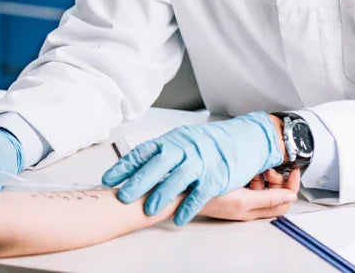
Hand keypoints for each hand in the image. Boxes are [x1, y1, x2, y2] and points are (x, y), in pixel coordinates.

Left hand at [101, 112, 282, 224]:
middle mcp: (185, 148)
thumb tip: (134, 168)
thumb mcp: (183, 142)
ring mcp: (202, 161)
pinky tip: (180, 217)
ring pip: (179, 177)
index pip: (144, 152)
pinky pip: (201, 191)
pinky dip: (190, 205)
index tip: (109, 178)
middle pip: (158, 164)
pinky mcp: (217, 175)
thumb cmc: (209, 144)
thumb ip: (161, 154)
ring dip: (163, 194)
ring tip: (149, 209)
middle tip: (124, 195)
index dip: (125, 165)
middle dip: (139, 180)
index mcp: (172, 140)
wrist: (245, 137)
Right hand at [201, 169, 300, 220]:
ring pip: (263, 184)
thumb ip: (269, 199)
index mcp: (254, 210)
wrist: (185, 192)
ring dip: (264, 173)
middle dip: (276, 177)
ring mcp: (241, 196)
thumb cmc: (209, 199)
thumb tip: (291, 197)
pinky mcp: (233, 187)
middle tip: (269, 167)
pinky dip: (253, 171)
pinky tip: (247, 165)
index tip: (293, 170)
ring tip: (256, 166)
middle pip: (275, 191)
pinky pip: (251, 179)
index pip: (284, 201)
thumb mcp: (243, 200)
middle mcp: (250, 204)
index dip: (291, 185)